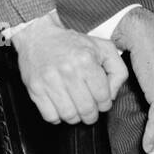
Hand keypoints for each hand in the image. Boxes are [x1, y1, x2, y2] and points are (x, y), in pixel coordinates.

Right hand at [13, 11, 129, 124]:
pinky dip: (57, 117)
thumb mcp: (103, 48)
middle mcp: (68, 70)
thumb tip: (111, 96)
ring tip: (75, 107)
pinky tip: (60, 106)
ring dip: (75, 117)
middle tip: (89, 108)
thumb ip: (118, 70)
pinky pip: (50, 116)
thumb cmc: (72, 43)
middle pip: (87, 110)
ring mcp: (50, 80)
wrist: (38, 35)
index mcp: (86, 60)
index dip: (104, 103)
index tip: (100, 100)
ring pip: (69, 116)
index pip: (103, 98)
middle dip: (91, 114)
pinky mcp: (35, 88)